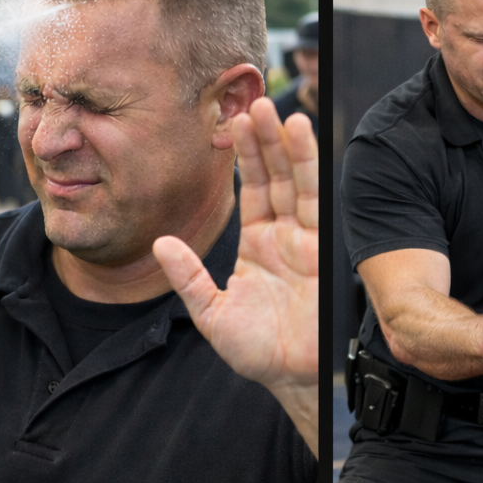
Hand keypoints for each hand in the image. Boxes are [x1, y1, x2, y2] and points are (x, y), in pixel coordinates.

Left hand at [152, 97, 317, 390]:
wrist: (292, 378)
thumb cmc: (256, 351)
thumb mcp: (210, 313)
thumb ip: (188, 277)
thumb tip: (160, 244)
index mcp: (257, 245)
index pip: (252, 190)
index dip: (244, 158)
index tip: (232, 125)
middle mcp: (284, 236)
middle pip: (275, 176)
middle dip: (264, 141)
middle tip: (251, 104)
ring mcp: (305, 239)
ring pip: (295, 181)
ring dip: (286, 146)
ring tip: (274, 111)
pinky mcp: (322, 248)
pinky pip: (314, 200)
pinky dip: (308, 167)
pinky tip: (300, 137)